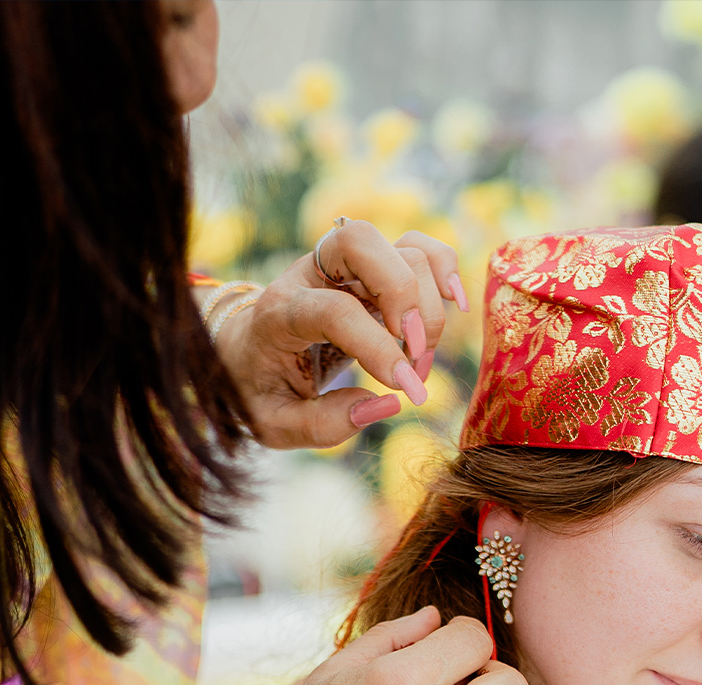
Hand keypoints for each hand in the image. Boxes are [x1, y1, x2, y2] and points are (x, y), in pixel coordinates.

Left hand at [214, 221, 466, 448]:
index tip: (406, 388)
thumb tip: (388, 404)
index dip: (377, 348)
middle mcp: (311, 274)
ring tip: (421, 357)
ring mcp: (345, 266)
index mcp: (279, 311)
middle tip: (416, 357)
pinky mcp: (373, 270)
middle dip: (405, 299)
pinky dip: (444, 269)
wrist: (245, 356)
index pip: (335, 310)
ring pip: (400, 245)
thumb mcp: (275, 425)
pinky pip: (417, 247)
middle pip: (363, 243)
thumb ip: (325, 424)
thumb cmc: (260, 390)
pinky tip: (455, 305)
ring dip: (427, 304)